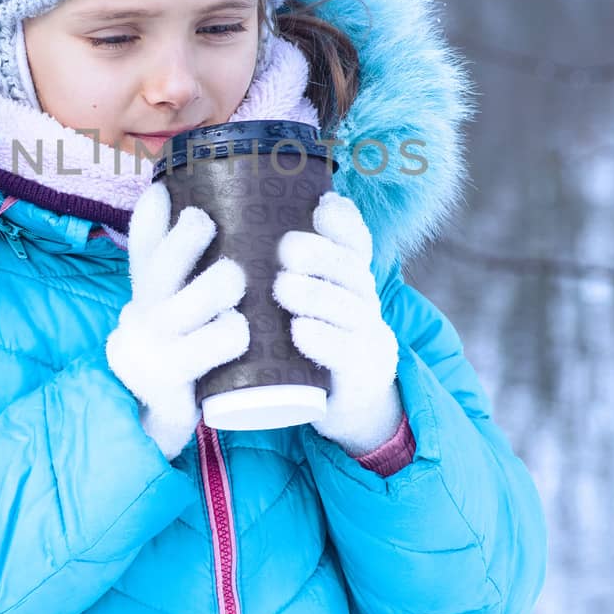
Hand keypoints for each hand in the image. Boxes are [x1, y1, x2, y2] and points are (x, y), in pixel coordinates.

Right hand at [106, 182, 249, 458]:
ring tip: (235, 278)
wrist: (154, 416)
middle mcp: (144, 315)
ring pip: (185, 305)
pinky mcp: (172, 376)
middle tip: (206, 222)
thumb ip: (176, 265)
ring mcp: (156, 346)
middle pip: (158, 269)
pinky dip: (229, 333)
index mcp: (148, 294)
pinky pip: (206, 347)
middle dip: (183, 239)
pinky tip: (241, 329)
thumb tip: (183, 203)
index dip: (148, 217)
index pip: (142, 248)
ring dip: (214, 286)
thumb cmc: (179, 347)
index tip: (162, 189)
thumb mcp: (171, 307)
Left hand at [274, 191, 403, 456]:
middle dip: (321, 256)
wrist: (349, 404)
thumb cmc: (315, 340)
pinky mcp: (359, 377)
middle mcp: (365, 303)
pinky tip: (300, 332)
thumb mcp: (309, 300)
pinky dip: (323, 341)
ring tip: (282, 287)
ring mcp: (367, 340)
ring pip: (350, 310)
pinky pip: (346, 355)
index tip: (320, 209)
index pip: (357, 244)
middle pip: (352, 271)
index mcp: (351, 280)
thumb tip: (246, 215)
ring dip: (316, 295)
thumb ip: (287, 266)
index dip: (343, 225)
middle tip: (285, 251)